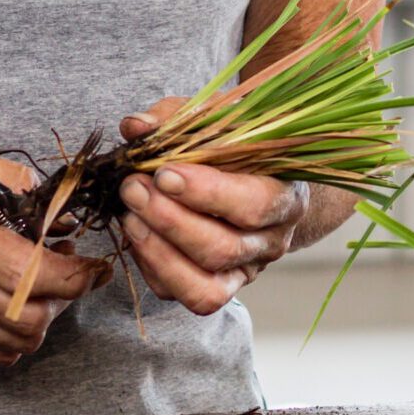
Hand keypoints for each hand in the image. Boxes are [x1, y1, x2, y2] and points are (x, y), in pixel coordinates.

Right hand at [0, 137, 114, 366]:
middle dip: (65, 298)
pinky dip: (14, 332)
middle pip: (30, 320)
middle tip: (70, 267)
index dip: (77, 276)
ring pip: (14, 343)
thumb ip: (17, 182)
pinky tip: (13, 297)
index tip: (94, 263)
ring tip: (41, 281)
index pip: (32, 277)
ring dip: (43, 317)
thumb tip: (63, 212)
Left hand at [113, 100, 309, 315]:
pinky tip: (136, 232)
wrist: (250, 178)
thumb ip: (174, 120)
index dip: (206, 193)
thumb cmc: (231, 144)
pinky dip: (150, 266)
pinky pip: (179, 294)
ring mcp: (243, 271)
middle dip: (170, 221)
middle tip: (133, 188)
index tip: (164, 173)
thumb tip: (135, 127)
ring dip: (157, 251)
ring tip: (129, 215)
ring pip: (204, 288)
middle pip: (222, 250)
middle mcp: (270, 242)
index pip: (253, 205)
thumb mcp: (212, 120)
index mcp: (284, 195)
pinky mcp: (214, 288)